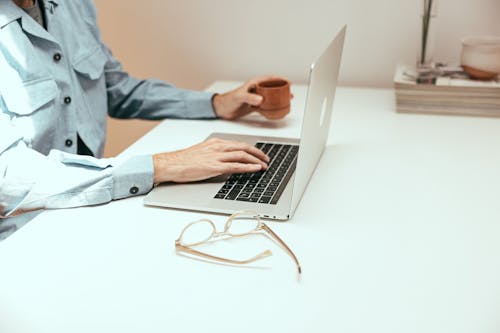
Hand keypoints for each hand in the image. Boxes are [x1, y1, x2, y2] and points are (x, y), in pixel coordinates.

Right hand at [153, 138, 269, 182]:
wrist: (171, 164)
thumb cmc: (183, 161)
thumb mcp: (202, 153)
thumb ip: (215, 154)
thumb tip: (226, 161)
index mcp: (215, 143)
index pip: (238, 144)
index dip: (251, 149)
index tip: (258, 154)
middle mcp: (217, 147)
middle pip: (244, 147)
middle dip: (258, 153)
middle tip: (266, 159)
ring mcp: (216, 156)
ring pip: (242, 155)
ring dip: (256, 160)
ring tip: (264, 166)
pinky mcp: (214, 167)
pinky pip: (236, 166)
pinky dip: (248, 167)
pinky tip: (256, 169)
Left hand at [212, 75, 288, 119]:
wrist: (221, 109)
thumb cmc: (228, 100)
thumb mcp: (239, 97)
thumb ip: (250, 97)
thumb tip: (261, 99)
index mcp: (253, 84)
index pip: (269, 79)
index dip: (279, 79)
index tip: (288, 82)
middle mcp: (256, 90)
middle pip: (271, 88)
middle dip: (281, 90)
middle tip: (290, 93)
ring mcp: (255, 98)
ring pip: (270, 97)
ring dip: (277, 99)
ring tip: (286, 102)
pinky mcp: (253, 106)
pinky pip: (265, 106)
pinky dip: (271, 109)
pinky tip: (275, 112)